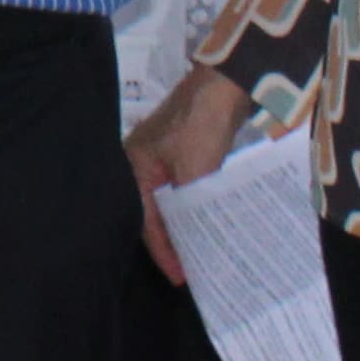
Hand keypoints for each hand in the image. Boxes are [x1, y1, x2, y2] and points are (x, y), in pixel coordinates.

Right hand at [124, 69, 252, 283]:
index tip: (181, 278)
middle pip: (155, 213)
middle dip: (173, 242)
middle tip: (192, 272)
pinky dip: (196, 209)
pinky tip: (209, 223)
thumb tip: (197, 244)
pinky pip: (185, 190)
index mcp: (134, 166)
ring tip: (202, 254)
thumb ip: (192, 208)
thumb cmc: (201, 125)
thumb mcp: (195, 170)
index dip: (164, 251)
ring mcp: (163, 156)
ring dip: (186, 226)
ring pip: (171, 203)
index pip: (146, 221)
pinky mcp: (184, 152)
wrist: (225, 82)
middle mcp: (142, 163)